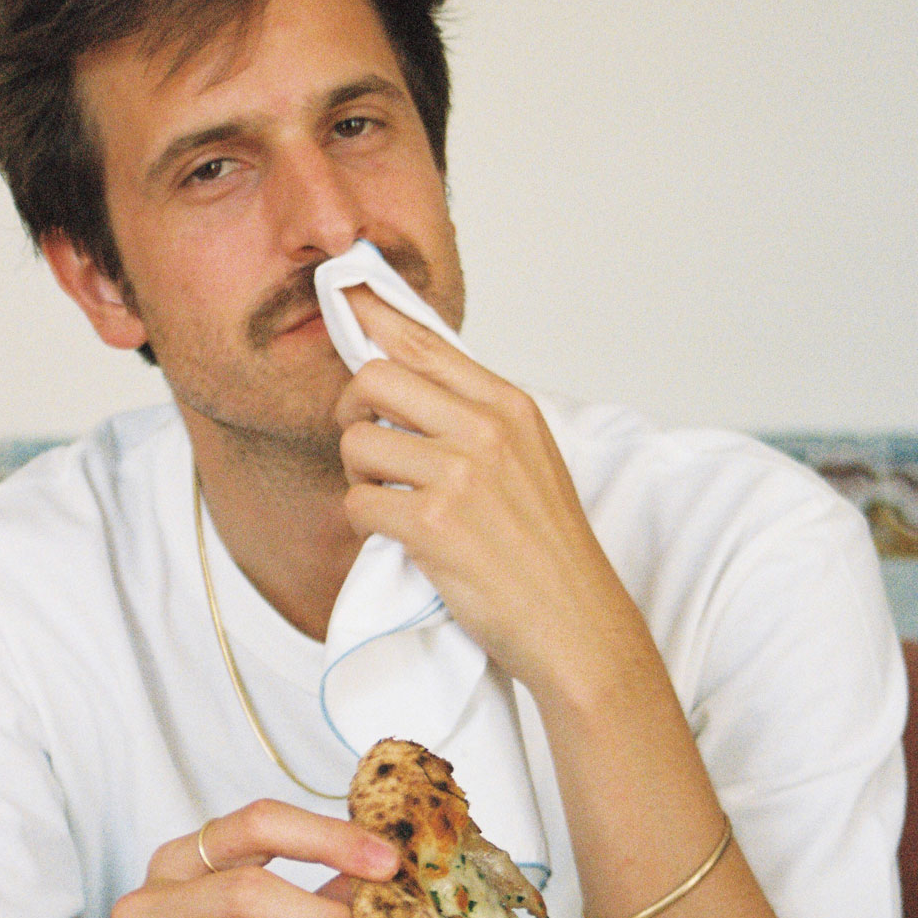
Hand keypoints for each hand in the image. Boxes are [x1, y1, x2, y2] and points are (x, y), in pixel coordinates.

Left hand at [334, 291, 648, 695]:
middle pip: (374, 379)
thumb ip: (472, 415)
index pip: (423, 341)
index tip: (342, 293)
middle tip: (370, 450)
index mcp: (510, 406)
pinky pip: (358, 503)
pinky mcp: (434, 525)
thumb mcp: (527, 459)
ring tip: (390, 500)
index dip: (371, 315)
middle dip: (353, 412)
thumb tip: (403, 375)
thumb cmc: (546, 550)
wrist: (576, 624)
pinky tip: (397, 536)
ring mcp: (461, 475)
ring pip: (357, 442)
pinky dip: (365, 522)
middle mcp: (487, 429)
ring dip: (358, 475)